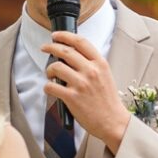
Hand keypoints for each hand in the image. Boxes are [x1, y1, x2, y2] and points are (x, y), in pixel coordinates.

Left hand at [42, 31, 129, 153]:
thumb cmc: (107, 100)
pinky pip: (51, 86)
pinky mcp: (72, 97)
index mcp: (100, 64)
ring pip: (56, 67)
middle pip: (65, 51)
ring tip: (50, 74)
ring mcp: (81, 84)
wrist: (113, 121)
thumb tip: (72, 54)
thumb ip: (92, 64)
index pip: (80, 42)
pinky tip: (51, 89)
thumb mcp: (105, 76)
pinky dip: (47, 87)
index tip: (56, 35)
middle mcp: (90, 71)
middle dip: (51, 47)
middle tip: (44, 48)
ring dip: (49, 70)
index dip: (65, 35)